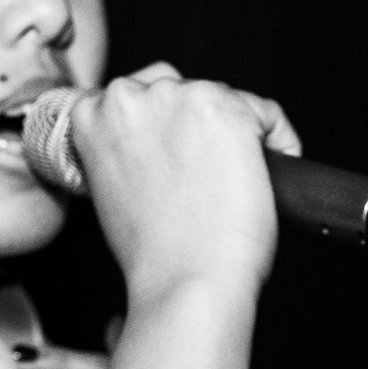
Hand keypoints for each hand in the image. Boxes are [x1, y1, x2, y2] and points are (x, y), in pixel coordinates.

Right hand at [72, 63, 300, 303]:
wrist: (184, 279)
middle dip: (196, 126)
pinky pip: (267, 113)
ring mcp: (179, 98)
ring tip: (229, 182)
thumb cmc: (151, 250)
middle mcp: (130, 96)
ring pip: (223, 98)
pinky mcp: (227, 109)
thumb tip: (160, 141)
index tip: (176, 150)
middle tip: (205, 174)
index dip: (161, 126)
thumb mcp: (110, 188)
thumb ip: (124, 149)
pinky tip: (261, 179)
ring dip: (235, 133)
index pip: (133, 95)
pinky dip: (277, 142)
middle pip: (179, 89)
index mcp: (90, 116)